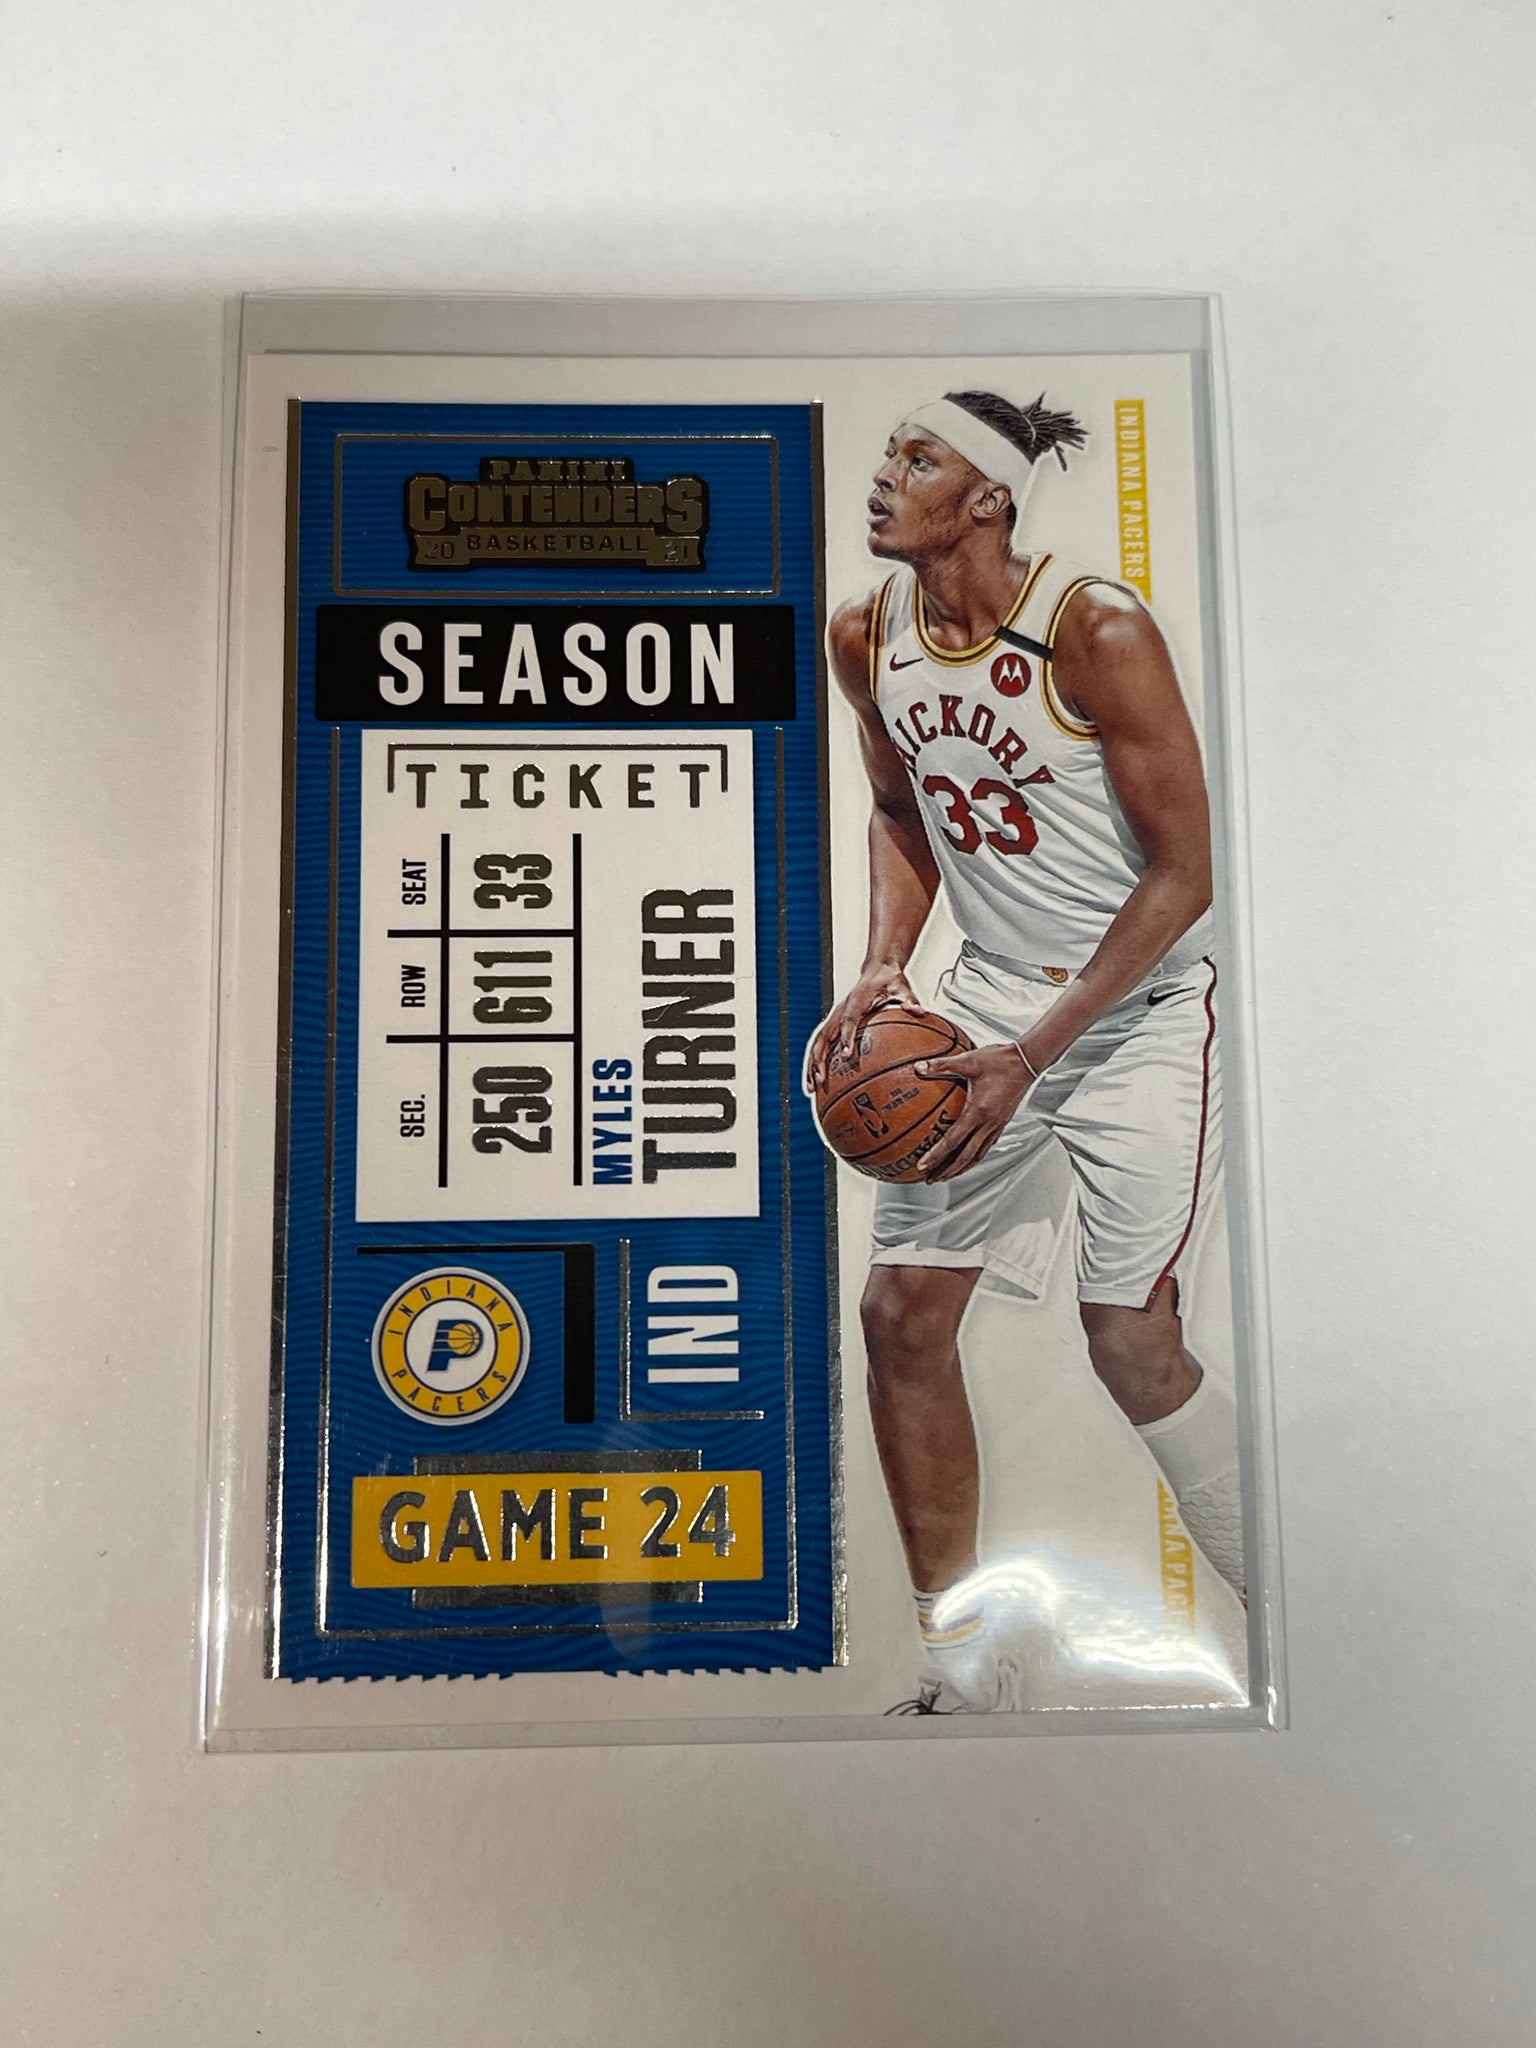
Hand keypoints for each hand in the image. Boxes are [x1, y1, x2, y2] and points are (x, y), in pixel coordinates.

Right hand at [806, 962, 923, 1090]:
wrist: (877, 970)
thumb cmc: (889, 980)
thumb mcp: (902, 987)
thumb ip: (909, 999)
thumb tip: (918, 1010)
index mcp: (856, 1001)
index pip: (848, 1020)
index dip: (846, 1037)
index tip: (847, 1055)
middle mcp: (840, 1010)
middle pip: (824, 1036)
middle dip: (819, 1059)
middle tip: (820, 1079)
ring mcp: (835, 1018)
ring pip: (818, 1043)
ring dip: (812, 1065)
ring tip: (811, 1088)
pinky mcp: (835, 1024)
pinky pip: (822, 1045)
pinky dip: (817, 1063)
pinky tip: (818, 1082)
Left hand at [912, 1042, 1034, 1181]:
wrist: (1027, 1061)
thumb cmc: (1000, 1060)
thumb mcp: (968, 1060)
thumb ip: (941, 1065)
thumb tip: (917, 1068)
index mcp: (979, 1112)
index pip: (953, 1141)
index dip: (936, 1156)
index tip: (922, 1166)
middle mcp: (989, 1123)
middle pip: (966, 1157)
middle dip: (947, 1171)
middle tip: (931, 1179)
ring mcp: (998, 1124)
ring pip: (978, 1155)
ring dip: (961, 1167)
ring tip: (946, 1174)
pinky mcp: (1003, 1122)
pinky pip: (986, 1146)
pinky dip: (973, 1156)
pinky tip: (966, 1155)